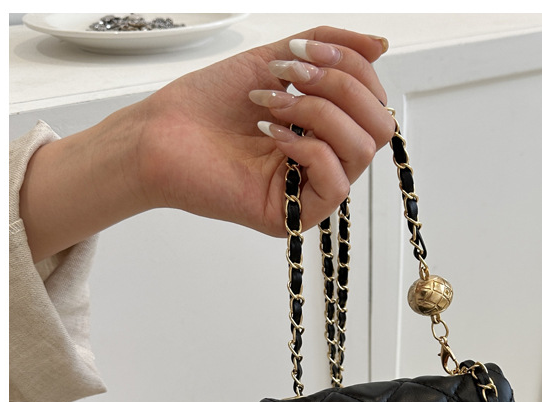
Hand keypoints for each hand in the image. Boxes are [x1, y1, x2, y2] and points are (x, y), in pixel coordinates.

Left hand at [136, 26, 393, 234]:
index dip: (352, 66)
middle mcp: (326, 161)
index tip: (301, 49)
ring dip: (320, 112)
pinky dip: (306, 146)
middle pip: (380, 127)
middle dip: (341, 87)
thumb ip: (329, 46)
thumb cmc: (209, 103)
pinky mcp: (293, 216)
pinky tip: (269, 133)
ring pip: (362, 150)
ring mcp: (311, 190)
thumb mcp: (276, 59)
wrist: (161, 134)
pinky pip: (335, 182)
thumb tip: (380, 45)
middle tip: (292, 75)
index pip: (374, 102)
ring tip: (273, 103)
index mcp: (327, 129)